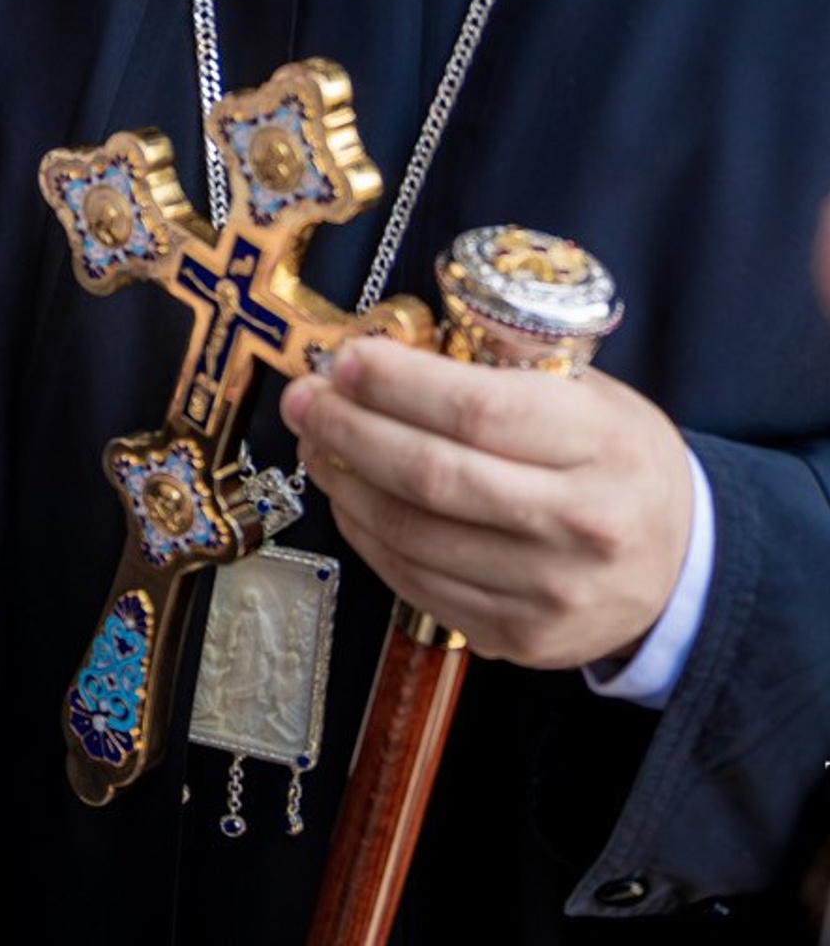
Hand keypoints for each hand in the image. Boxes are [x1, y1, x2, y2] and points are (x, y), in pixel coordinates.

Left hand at [284, 340, 693, 671]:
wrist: (688, 566)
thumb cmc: (619, 459)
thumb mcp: (586, 393)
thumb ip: (497, 372)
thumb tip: (380, 356)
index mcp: (600, 446)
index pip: (476, 409)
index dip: (394, 382)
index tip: (344, 359)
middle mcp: (581, 524)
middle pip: (431, 475)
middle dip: (347, 429)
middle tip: (305, 399)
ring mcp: (552, 592)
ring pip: (412, 535)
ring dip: (345, 483)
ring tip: (317, 444)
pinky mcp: (523, 637)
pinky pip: (418, 584)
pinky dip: (368, 537)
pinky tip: (351, 499)